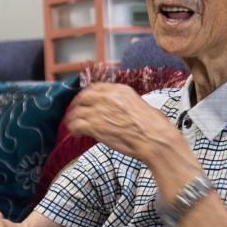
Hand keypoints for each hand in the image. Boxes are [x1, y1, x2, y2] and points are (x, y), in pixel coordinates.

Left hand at [63, 83, 182, 166]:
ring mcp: (99, 110)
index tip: (85, 101)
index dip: (87, 95)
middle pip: (83, 97)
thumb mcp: (140, 104)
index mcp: (119, 90)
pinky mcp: (94, 125)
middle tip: (75, 113)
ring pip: (77, 112)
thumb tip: (121, 110)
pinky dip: (74, 129)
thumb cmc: (154, 125)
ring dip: (73, 119)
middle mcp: (107, 97)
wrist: (153, 138)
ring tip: (73, 126)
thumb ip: (125, 103)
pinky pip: (76, 125)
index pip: (96, 88)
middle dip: (77, 105)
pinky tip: (76, 134)